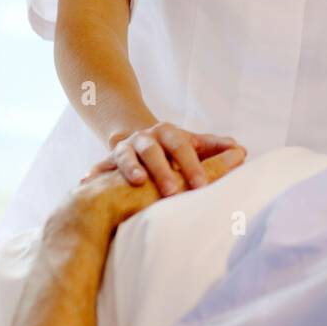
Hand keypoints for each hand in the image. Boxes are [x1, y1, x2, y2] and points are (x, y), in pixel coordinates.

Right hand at [80, 123, 246, 195]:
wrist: (137, 134)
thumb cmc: (174, 147)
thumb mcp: (193, 143)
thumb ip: (215, 147)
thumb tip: (241, 151)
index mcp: (169, 133)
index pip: (183, 146)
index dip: (192, 164)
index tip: (202, 185)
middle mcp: (146, 138)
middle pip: (154, 150)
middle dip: (163, 170)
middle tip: (173, 192)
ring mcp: (126, 147)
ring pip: (126, 156)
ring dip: (129, 168)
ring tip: (136, 182)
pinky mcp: (108, 160)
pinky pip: (99, 167)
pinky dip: (94, 174)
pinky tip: (85, 182)